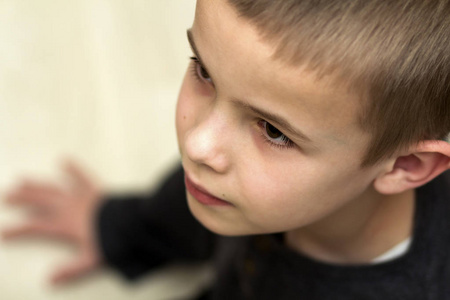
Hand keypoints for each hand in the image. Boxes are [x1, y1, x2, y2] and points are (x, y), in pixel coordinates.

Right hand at [2, 160, 103, 284]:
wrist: (133, 224)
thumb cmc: (113, 241)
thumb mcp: (92, 259)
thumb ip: (71, 269)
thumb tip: (49, 279)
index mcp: (66, 226)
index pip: (36, 227)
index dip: (18, 229)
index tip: (3, 231)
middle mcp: (69, 208)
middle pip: (40, 202)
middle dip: (22, 199)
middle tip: (7, 196)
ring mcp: (82, 196)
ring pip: (54, 188)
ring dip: (37, 184)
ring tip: (22, 179)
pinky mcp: (96, 190)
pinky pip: (83, 177)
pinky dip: (74, 168)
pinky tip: (64, 159)